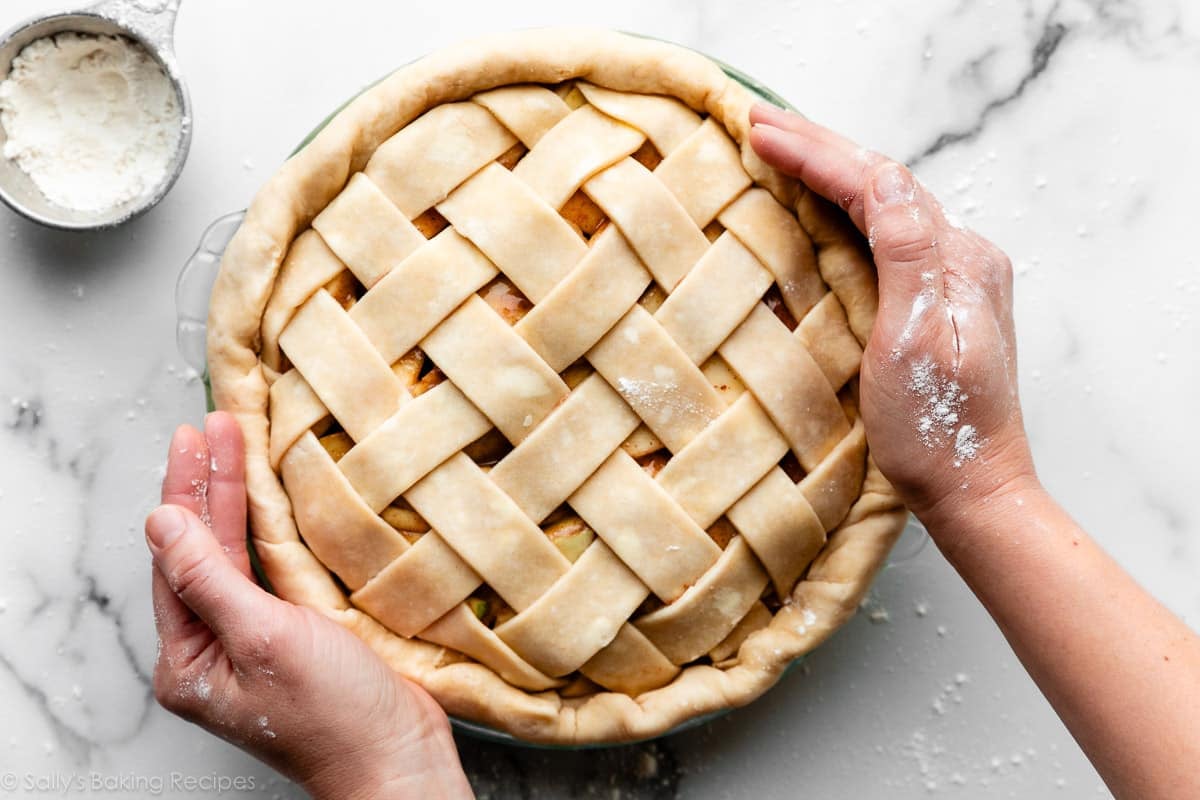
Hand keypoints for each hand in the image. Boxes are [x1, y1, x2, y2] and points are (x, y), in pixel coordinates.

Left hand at [146, 412, 470, 799]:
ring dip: (237, 499)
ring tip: (236, 442)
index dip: (185, 491)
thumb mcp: (264, 639)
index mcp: (188, 659)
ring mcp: (252, 641)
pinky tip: (271, 496)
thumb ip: (209, 580)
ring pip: (235, 554)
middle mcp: (212, 649)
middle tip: (215, 426)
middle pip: (203, 550)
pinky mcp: (293, 636)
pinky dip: (268, 528)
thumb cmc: (333, 714)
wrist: (397, 756)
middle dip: (209, 485)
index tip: (194, 437)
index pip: (176, 557)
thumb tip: (160, 523)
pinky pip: (269, 569)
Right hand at [749, 105, 1038, 527]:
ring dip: (830, 170)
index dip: (816, 155)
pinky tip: (817, 201)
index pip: (878, 186)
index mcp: (958, 260)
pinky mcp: (932, 303)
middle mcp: (960, 258)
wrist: (972, 491)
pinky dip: (843, 208)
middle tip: (759, 120)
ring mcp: (949, 280)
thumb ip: (906, 252)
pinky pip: (883, 235)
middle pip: (882, 184)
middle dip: (819, 148)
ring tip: (780, 145)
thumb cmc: (938, 431)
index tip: (759, 133)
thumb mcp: (915, 341)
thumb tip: (881, 177)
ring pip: (882, 204)